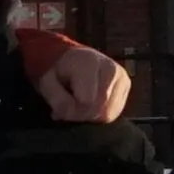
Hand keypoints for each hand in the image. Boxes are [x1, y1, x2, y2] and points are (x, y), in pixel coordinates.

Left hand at [14, 22, 130, 124]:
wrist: (73, 58)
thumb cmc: (59, 71)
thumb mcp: (47, 83)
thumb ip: (56, 99)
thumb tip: (66, 115)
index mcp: (89, 63)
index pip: (86, 102)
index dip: (72, 110)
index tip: (61, 106)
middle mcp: (110, 67)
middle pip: (99, 109)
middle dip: (81, 115)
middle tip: (69, 107)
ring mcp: (121, 76)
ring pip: (108, 113)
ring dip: (91, 115)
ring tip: (80, 103)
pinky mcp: (126, 84)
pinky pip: (115, 112)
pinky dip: (101, 113)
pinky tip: (91, 102)